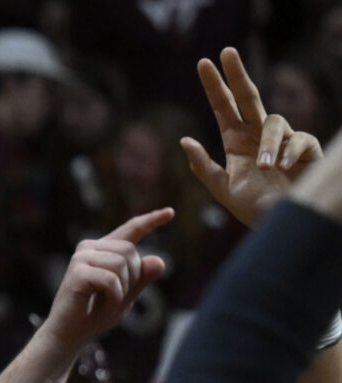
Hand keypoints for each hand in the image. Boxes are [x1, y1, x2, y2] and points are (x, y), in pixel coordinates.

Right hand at [37, 211, 169, 352]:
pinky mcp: (77, 273)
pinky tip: (101, 306)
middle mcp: (89, 248)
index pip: (130, 230)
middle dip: (131, 277)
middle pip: (130, 251)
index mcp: (103, 250)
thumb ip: (142, 278)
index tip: (171, 213)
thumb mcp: (127, 295)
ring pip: (121, 264)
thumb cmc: (95, 313)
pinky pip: (111, 280)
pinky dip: (113, 297)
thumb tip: (159, 260)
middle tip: (116, 297)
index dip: (151, 221)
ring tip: (107, 303)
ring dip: (122, 290)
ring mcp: (81, 258)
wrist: (69, 334)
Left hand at [185, 49, 323, 227]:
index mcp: (236, 141)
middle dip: (237, 74)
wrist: (279, 223)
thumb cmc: (252, 208)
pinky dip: (288, 152)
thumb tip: (183, 140)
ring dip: (267, 144)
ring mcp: (282, 139)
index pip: (223, 108)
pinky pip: (298, 139)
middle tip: (227, 52)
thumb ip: (203, 166)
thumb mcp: (222, 189)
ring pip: (273, 122)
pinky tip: (282, 168)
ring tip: (265, 168)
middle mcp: (258, 135)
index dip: (214, 86)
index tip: (203, 63)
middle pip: (248, 96)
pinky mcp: (305, 148)